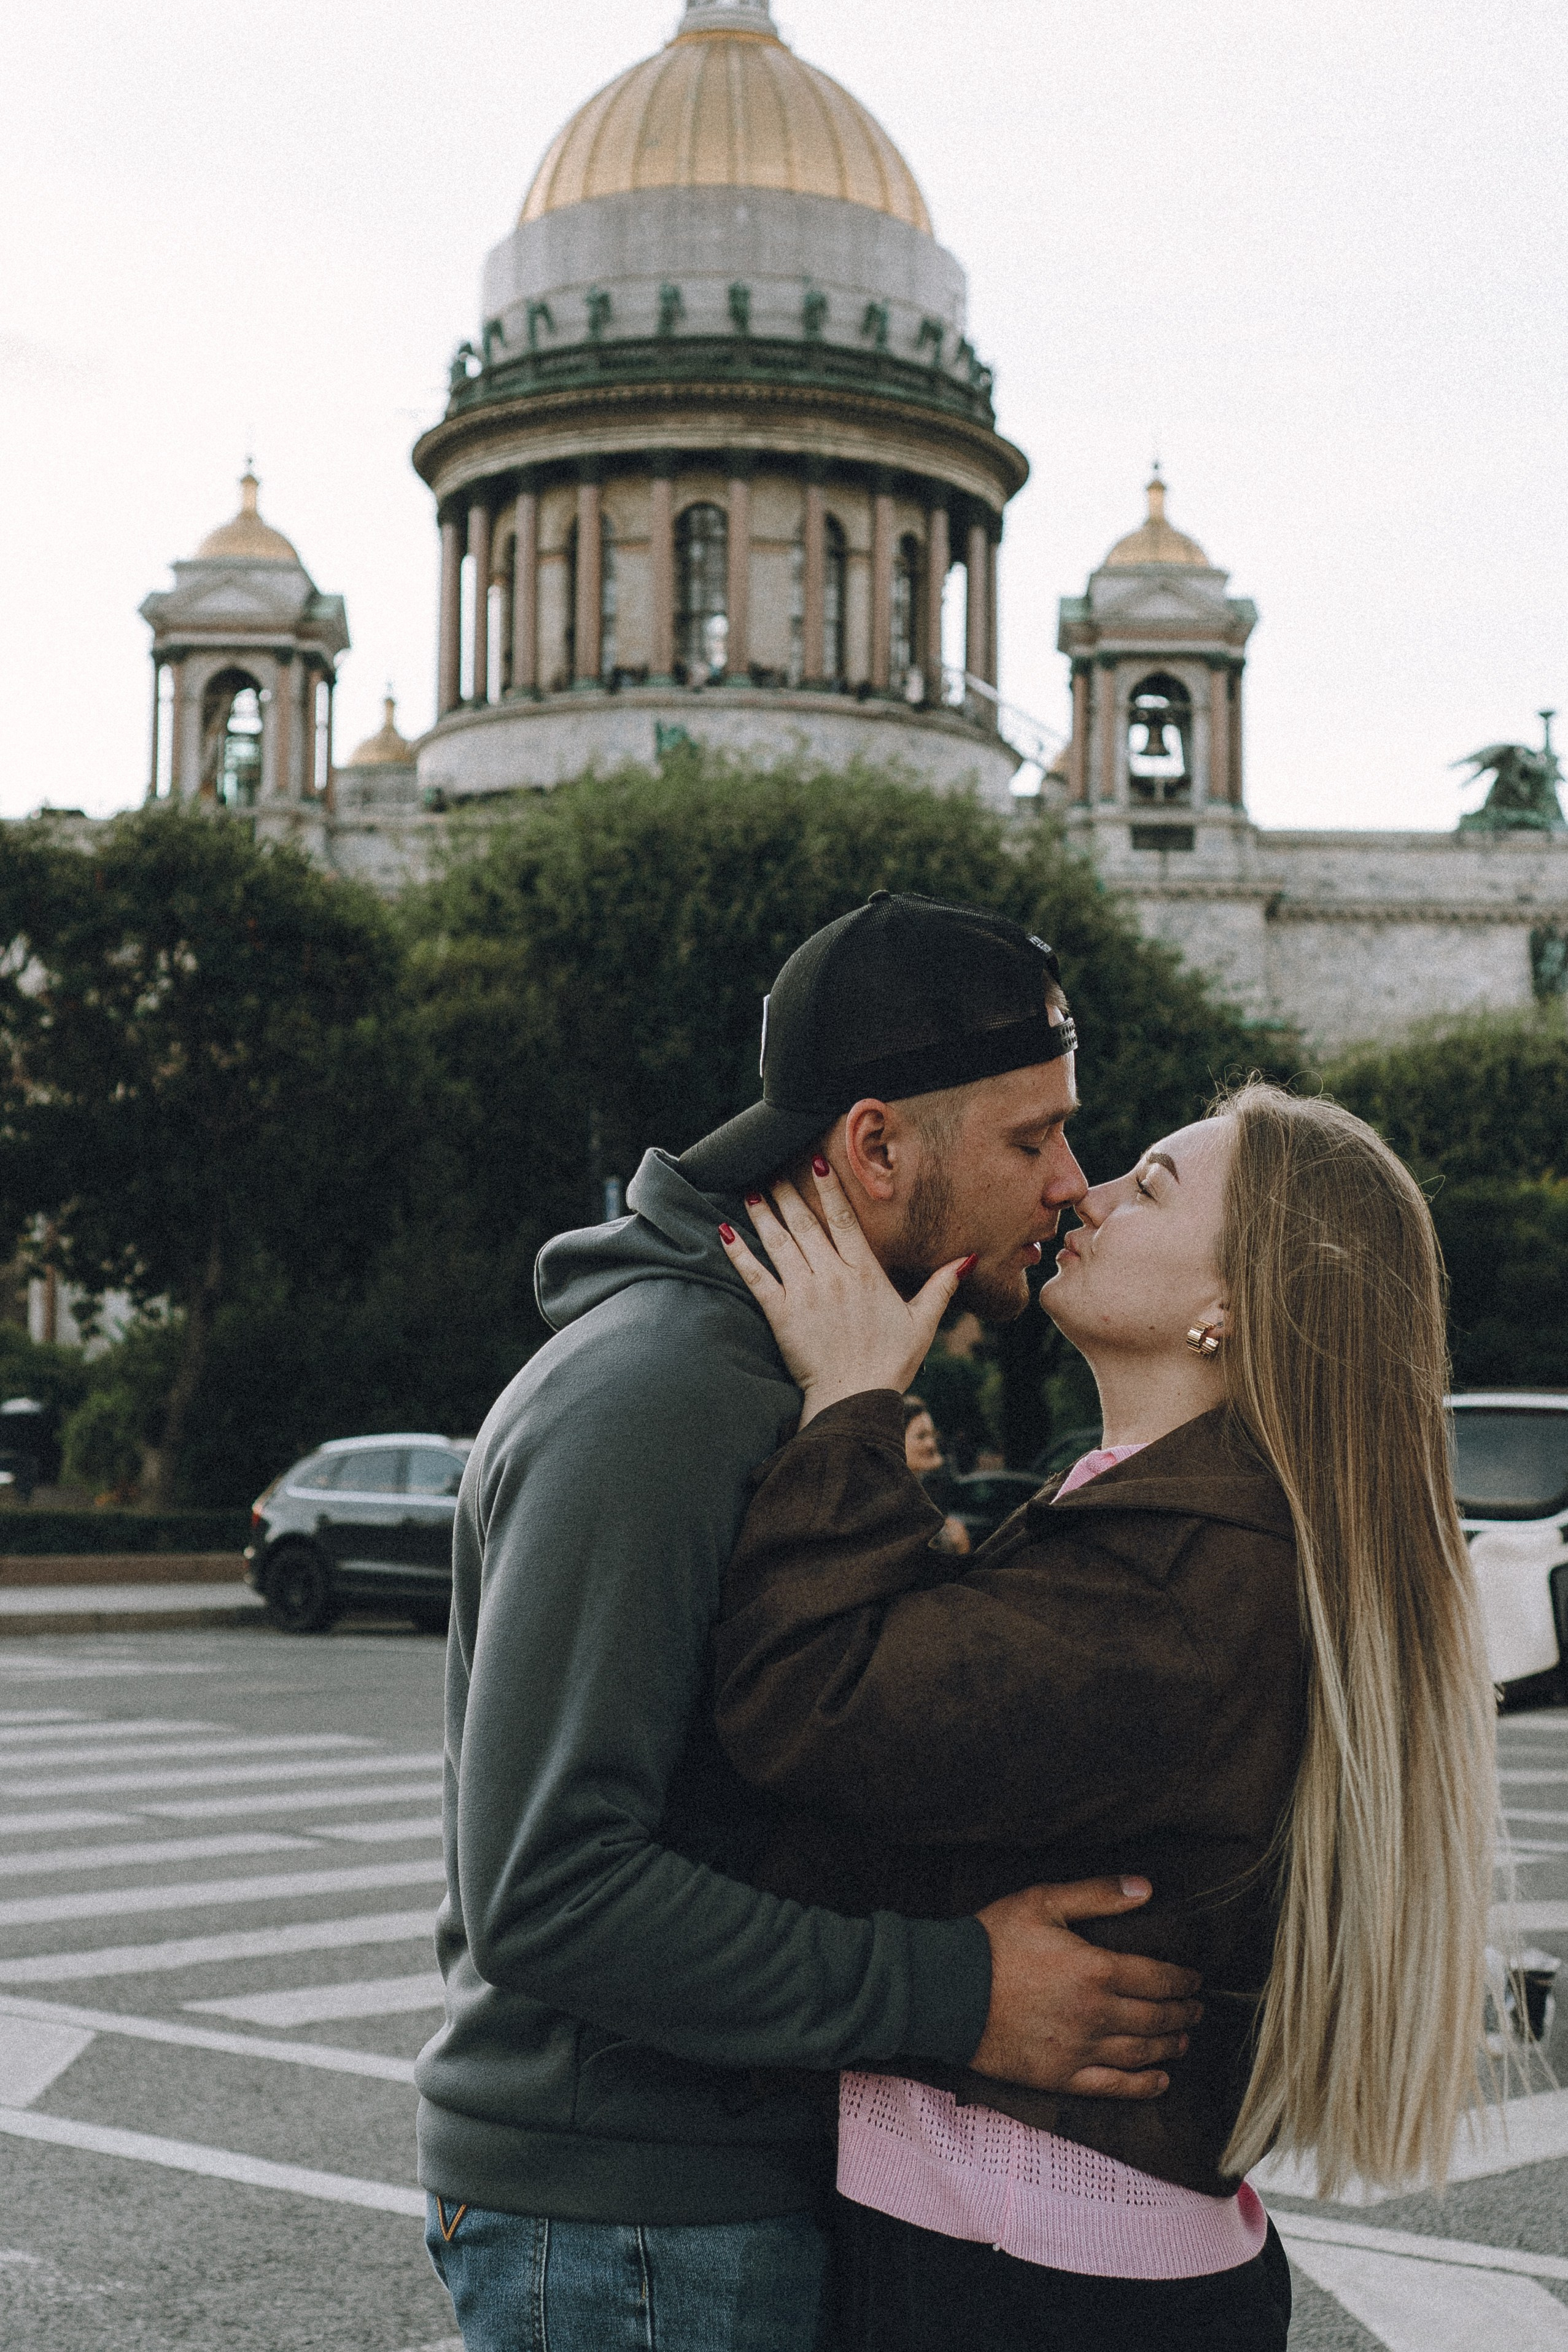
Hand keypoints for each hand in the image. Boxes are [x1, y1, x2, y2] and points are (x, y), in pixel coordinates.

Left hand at [720, 1162, 970, 1425]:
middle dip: (788, 1193)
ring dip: (763, 1214)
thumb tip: (967, 1259)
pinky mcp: (781, 1314)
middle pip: (806, 1223)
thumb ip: (941, 1286)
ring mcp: (805, 1294)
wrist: (855, 1398)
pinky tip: (726, 1232)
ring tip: (749, 1190)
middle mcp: (833, 1276)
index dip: (829, 1189)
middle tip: (773, 1168)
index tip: (816, 1162)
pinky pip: (756, 1277)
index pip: (844, 1220)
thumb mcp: (923, 1323)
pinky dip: (740, 1254)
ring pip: (780, 1243)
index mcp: (865, 1274)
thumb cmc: (890, 1363)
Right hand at [971, 1879, 1202, 2099]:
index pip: (1158, 1978)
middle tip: (1196, 2009)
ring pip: (1141, 2052)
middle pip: (1156, 2017)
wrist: (948, 1991)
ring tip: (1183, 2040)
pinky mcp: (1061, 2076)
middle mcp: (1096, 2014)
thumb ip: (1097, 1894)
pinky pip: (1114, 2087)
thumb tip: (1146, 1887)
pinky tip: (1160, 2081)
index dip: (1183, 1980)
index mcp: (1097, 1969)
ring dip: (1170, 2045)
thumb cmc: (994, 1941)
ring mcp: (1080, 2050)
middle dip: (1183, 2013)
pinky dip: (1143, 2086)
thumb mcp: (1044, 1901)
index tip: (1195, 1980)